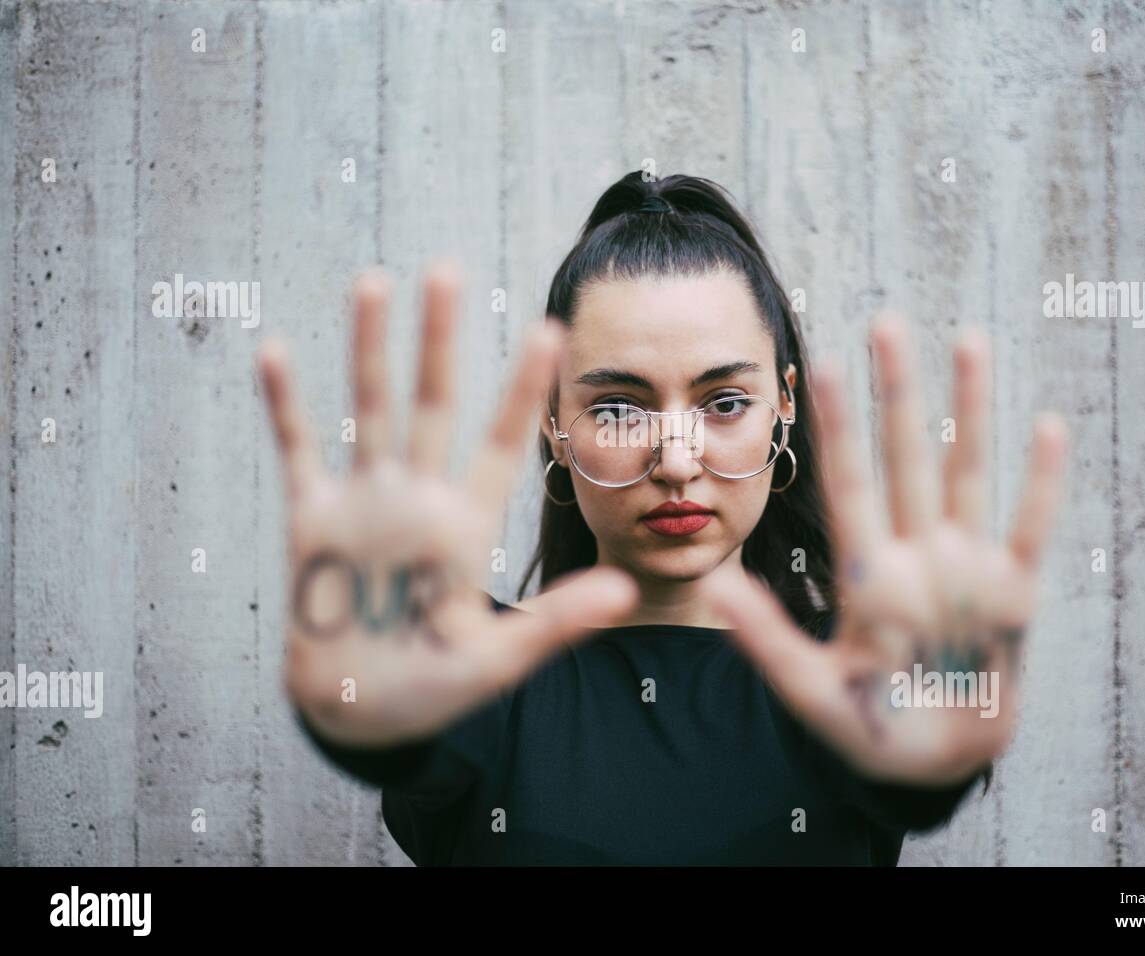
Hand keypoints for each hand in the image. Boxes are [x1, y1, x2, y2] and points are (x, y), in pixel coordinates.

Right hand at [257, 263, 637, 746]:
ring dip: (368, 348)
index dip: (522, 390)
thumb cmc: (435, 688)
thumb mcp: (499, 659)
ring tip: (374, 282)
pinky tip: (274, 351)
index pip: (502, 443)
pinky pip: (298, 452)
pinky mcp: (313, 521)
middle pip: (433, 405)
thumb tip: (626, 591)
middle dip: (439, 341)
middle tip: (448, 270)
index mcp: (467, 524)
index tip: (549, 329)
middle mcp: (419, 499)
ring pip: (370, 410)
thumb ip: (558, 621)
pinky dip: (284, 406)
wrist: (362, 712)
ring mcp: (365, 504)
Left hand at [701, 315, 1066, 785]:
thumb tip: (713, 587)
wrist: (928, 766)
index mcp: (865, 572)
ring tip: (968, 339)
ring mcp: (965, 568)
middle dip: (896, 392)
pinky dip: (1041, 482)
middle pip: (904, 458)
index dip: (837, 425)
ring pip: (966, 472)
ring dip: (969, 410)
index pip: (846, 482)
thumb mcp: (812, 688)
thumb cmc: (866, 727)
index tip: (817, 365)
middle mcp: (914, 554)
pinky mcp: (1013, 594)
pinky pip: (1030, 528)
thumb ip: (768, 639)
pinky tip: (1048, 425)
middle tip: (886, 321)